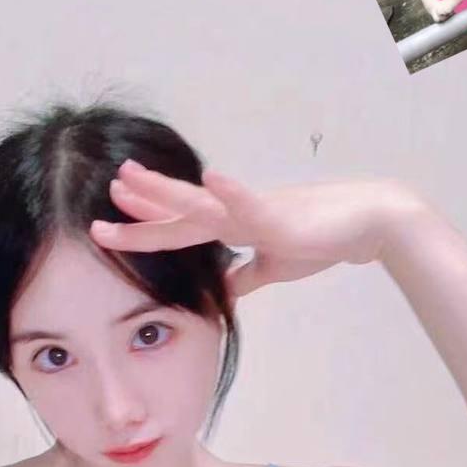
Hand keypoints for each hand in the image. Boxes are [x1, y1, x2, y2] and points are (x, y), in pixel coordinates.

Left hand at [89, 161, 426, 298]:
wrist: (365, 223)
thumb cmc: (320, 239)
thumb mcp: (272, 266)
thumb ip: (244, 275)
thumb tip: (222, 290)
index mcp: (230, 226)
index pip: (177, 229)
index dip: (143, 229)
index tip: (108, 228)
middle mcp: (233, 213)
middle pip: (176, 213)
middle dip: (138, 208)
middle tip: (101, 202)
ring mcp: (253, 210)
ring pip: (200, 203)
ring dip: (163, 192)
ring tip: (130, 178)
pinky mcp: (278, 215)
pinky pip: (250, 202)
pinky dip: (230, 191)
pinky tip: (210, 176)